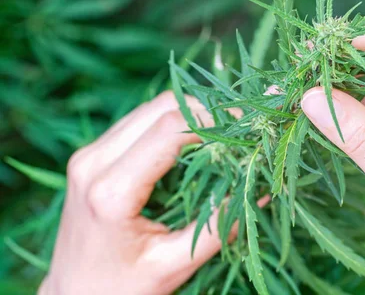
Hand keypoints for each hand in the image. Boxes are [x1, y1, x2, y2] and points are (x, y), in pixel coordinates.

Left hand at [40, 92, 265, 294]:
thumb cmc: (121, 289)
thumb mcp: (172, 265)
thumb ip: (216, 228)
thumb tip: (257, 191)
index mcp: (111, 192)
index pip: (170, 129)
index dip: (213, 122)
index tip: (244, 134)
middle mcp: (93, 162)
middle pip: (160, 107)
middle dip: (206, 112)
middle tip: (236, 133)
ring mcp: (88, 154)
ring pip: (149, 108)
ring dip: (188, 115)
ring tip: (219, 137)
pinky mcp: (91, 154)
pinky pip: (137, 122)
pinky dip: (169, 124)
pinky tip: (190, 144)